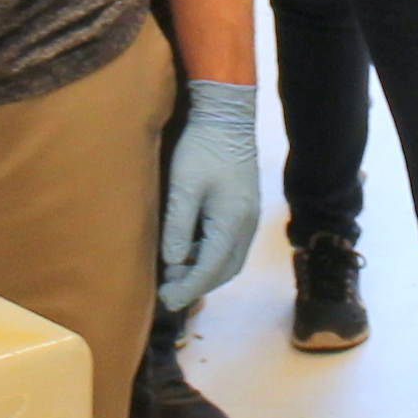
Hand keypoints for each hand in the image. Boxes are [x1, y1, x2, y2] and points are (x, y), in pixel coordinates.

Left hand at [158, 78, 263, 308]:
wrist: (228, 117)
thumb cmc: (201, 149)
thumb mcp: (183, 186)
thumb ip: (178, 225)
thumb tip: (174, 261)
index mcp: (231, 222)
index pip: (211, 268)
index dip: (188, 288)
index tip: (168, 301)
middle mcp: (246, 225)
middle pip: (225, 270)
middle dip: (199, 285)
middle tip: (170, 293)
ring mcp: (249, 217)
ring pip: (230, 260)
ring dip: (206, 273)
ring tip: (177, 277)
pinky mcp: (245, 208)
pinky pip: (231, 245)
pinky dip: (212, 257)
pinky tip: (192, 253)